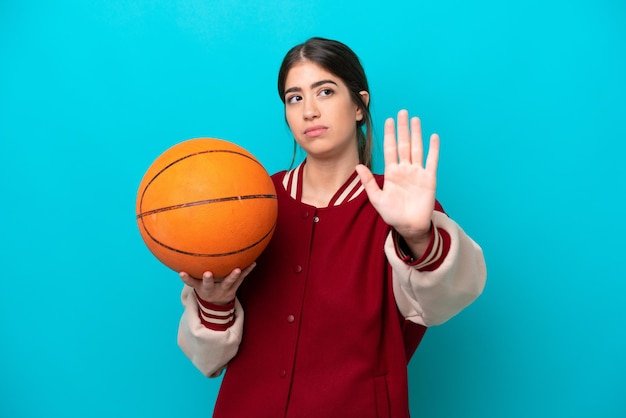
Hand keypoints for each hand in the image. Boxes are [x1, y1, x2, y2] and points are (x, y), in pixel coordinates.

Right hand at [179, 262, 255, 304]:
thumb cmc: (204, 287)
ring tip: (237, 269)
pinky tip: (253, 263)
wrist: (217, 305)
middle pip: (209, 285)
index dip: (186, 278)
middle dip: (208, 280)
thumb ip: (191, 272)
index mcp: (201, 288)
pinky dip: (247, 271)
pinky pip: (241, 279)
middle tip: (207, 273)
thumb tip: (180, 251)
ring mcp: (223, 290)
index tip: (181, 273)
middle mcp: (211, 290)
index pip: (191, 283)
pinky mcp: (234, 288)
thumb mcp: (196, 282)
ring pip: (228, 283)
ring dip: (232, 276)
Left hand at [356, 110, 438, 251]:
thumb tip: (358, 166)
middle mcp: (404, 169)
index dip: (389, 135)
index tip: (388, 120)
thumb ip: (368, 182)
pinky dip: (433, 149)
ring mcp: (417, 173)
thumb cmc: (392, 214)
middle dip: (402, 129)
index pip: (390, 149)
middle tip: (402, 112)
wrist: (409, 226)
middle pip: (403, 144)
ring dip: (416, 134)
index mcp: (391, 173)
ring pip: (417, 149)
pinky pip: (431, 161)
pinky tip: (433, 137)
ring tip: (415, 119)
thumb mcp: (377, 199)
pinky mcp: (429, 179)